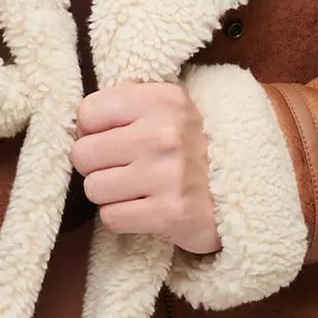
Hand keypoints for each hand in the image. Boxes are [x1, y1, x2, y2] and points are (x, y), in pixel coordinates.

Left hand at [69, 81, 221, 253]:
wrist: (242, 188)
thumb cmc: (189, 147)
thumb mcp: (168, 109)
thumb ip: (125, 102)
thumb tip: (76, 125)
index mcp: (162, 100)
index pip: (87, 113)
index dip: (92, 131)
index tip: (113, 139)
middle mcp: (165, 133)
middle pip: (82, 154)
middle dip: (97, 166)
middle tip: (123, 169)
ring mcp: (168, 174)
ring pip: (93, 188)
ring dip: (109, 194)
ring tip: (136, 189)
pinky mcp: (170, 213)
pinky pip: (111, 217)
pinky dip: (122, 217)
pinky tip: (144, 209)